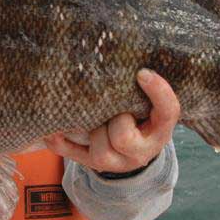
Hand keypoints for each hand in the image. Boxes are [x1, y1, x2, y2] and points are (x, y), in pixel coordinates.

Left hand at [44, 69, 179, 173]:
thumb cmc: (143, 117)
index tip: (142, 72)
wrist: (133, 151)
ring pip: (99, 148)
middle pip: (123, 136)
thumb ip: (143, 89)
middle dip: (115, 118)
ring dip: (93, 128)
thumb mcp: (152, 106)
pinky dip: (59, 141)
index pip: (168, 111)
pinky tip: (51, 128)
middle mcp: (141, 151)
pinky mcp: (92, 164)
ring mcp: (116, 162)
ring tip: (95, 116)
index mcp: (161, 130)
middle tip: (113, 106)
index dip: (158, 92)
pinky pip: (72, 153)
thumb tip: (123, 55)